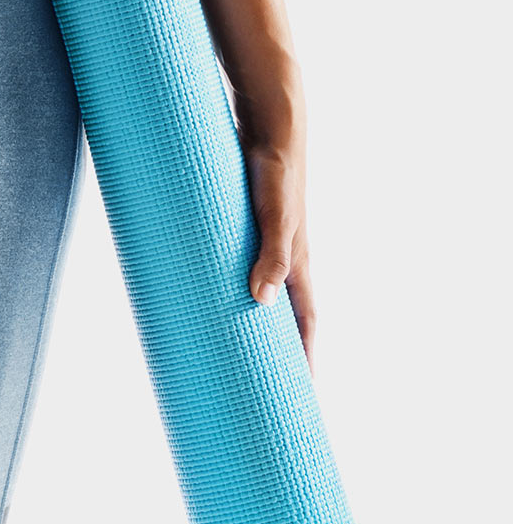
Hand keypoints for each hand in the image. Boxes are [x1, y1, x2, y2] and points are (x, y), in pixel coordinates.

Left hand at [244, 142, 315, 375]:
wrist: (270, 132)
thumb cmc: (276, 174)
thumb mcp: (276, 217)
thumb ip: (272, 255)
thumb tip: (261, 300)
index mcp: (298, 265)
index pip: (307, 323)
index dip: (306, 357)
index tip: (304, 391)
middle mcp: (286, 262)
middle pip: (286, 317)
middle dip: (281, 351)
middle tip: (267, 382)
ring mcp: (267, 249)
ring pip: (265, 297)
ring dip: (256, 324)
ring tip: (238, 350)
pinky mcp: (248, 234)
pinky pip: (245, 273)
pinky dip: (237, 292)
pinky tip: (216, 299)